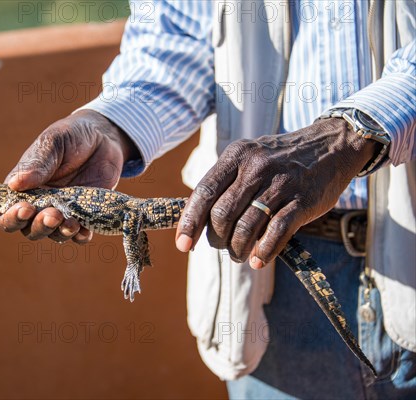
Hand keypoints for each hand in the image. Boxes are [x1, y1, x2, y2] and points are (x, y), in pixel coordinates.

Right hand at [0, 109, 137, 242]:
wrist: (103, 137)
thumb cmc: (71, 137)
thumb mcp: (53, 142)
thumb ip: (37, 163)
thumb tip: (14, 185)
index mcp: (23, 188)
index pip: (6, 212)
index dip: (11, 217)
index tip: (25, 209)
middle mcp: (39, 204)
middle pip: (29, 229)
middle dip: (38, 226)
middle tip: (52, 214)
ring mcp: (62, 211)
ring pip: (53, 234)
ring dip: (59, 233)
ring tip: (70, 223)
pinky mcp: (84, 215)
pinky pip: (80, 235)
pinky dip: (81, 237)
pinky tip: (84, 231)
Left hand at [175, 118, 379, 267]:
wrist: (331, 145)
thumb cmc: (280, 160)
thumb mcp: (249, 158)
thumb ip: (224, 183)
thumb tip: (195, 219)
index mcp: (237, 155)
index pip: (205, 191)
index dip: (190, 221)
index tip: (183, 244)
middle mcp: (257, 167)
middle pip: (223, 214)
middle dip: (216, 238)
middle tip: (221, 246)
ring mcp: (281, 184)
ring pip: (247, 227)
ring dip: (238, 249)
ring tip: (239, 255)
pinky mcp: (303, 201)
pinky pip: (276, 232)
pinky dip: (264, 252)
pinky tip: (258, 260)